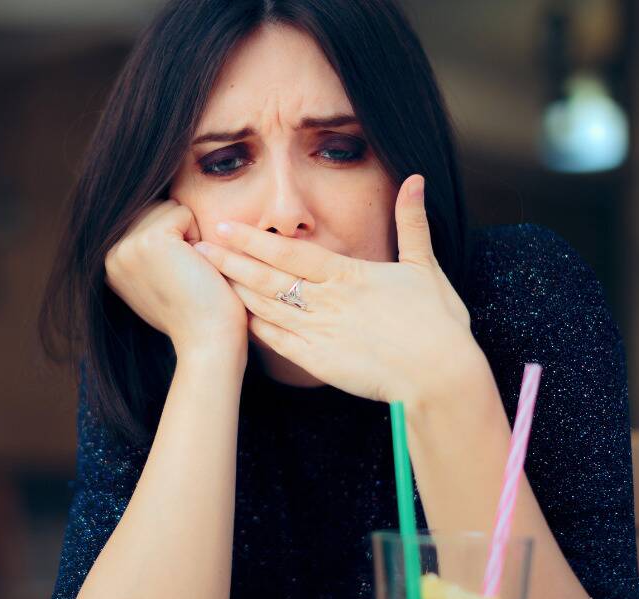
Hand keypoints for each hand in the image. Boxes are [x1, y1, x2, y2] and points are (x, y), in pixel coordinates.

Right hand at [105, 199, 248, 355]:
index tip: (176, 278)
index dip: (173, 242)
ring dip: (189, 233)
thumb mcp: (159, 281)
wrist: (207, 341)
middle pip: (156, 208)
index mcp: (111, 263)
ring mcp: (127, 246)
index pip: (146, 219)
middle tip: (185, 274)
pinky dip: (198, 235)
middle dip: (180, 234)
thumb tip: (154, 215)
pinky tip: (196, 266)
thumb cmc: (196, 314)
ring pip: (169, 208)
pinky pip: (183, 212)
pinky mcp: (149, 241)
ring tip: (190, 270)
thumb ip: (148, 254)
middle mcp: (111, 254)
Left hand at [192, 175, 479, 406]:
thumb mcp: (425, 267)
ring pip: (268, 307)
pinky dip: (256, 327)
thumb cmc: (438, 324)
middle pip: (268, 276)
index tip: (225, 227)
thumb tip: (415, 179)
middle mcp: (328, 301)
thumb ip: (412, 223)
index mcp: (349, 275)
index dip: (253, 239)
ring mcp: (320, 333)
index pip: (290, 251)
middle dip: (230, 260)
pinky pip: (279, 342)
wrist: (441, 377)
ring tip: (206, 276)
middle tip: (197, 247)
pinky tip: (236, 317)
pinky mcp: (319, 362)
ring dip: (235, 290)